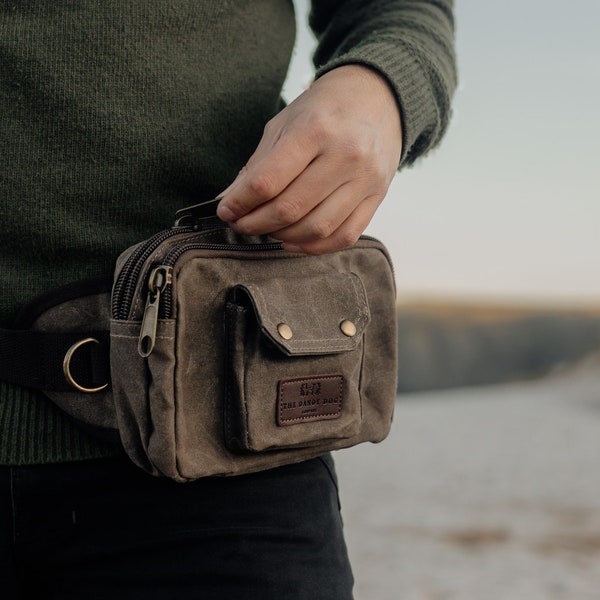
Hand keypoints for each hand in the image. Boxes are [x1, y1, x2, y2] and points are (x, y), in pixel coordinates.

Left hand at [216, 64, 401, 253]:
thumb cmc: (324, 110)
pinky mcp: (377, 197)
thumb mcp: (284, 124)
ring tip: (267, 229)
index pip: (267, 181)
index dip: (240, 203)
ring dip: (283, 237)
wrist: (377, 99)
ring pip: (317, 228)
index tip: (226, 210)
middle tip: (241, 224)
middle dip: (256, 224)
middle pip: (290, 209)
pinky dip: (314, 247)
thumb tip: (230, 201)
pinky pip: (344, 236)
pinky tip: (293, 241)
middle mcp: (345, 155)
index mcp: (315, 130)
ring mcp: (365, 179)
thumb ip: (258, 165)